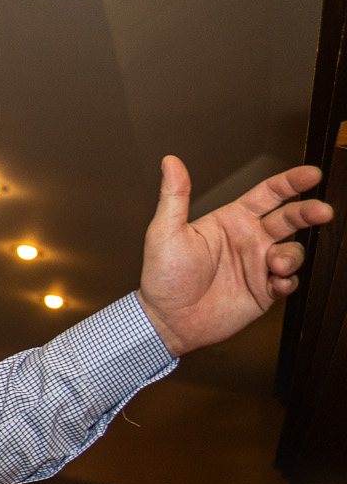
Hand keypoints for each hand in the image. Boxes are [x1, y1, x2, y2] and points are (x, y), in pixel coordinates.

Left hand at [137, 157, 331, 355]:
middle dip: (310, 212)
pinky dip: (287, 281)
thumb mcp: (165, 232)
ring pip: (293, 251)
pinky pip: (289, 281)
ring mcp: (258, 265)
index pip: (268, 194)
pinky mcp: (264, 291)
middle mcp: (249, 240)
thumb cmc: (162, 277)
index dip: (291, 182)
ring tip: (275, 265)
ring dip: (291, 255)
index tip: (312, 174)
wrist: (167, 321)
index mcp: (231, 220)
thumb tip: (170, 162)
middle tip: (322, 211)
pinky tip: (274, 283)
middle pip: (291, 218)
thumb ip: (174, 196)